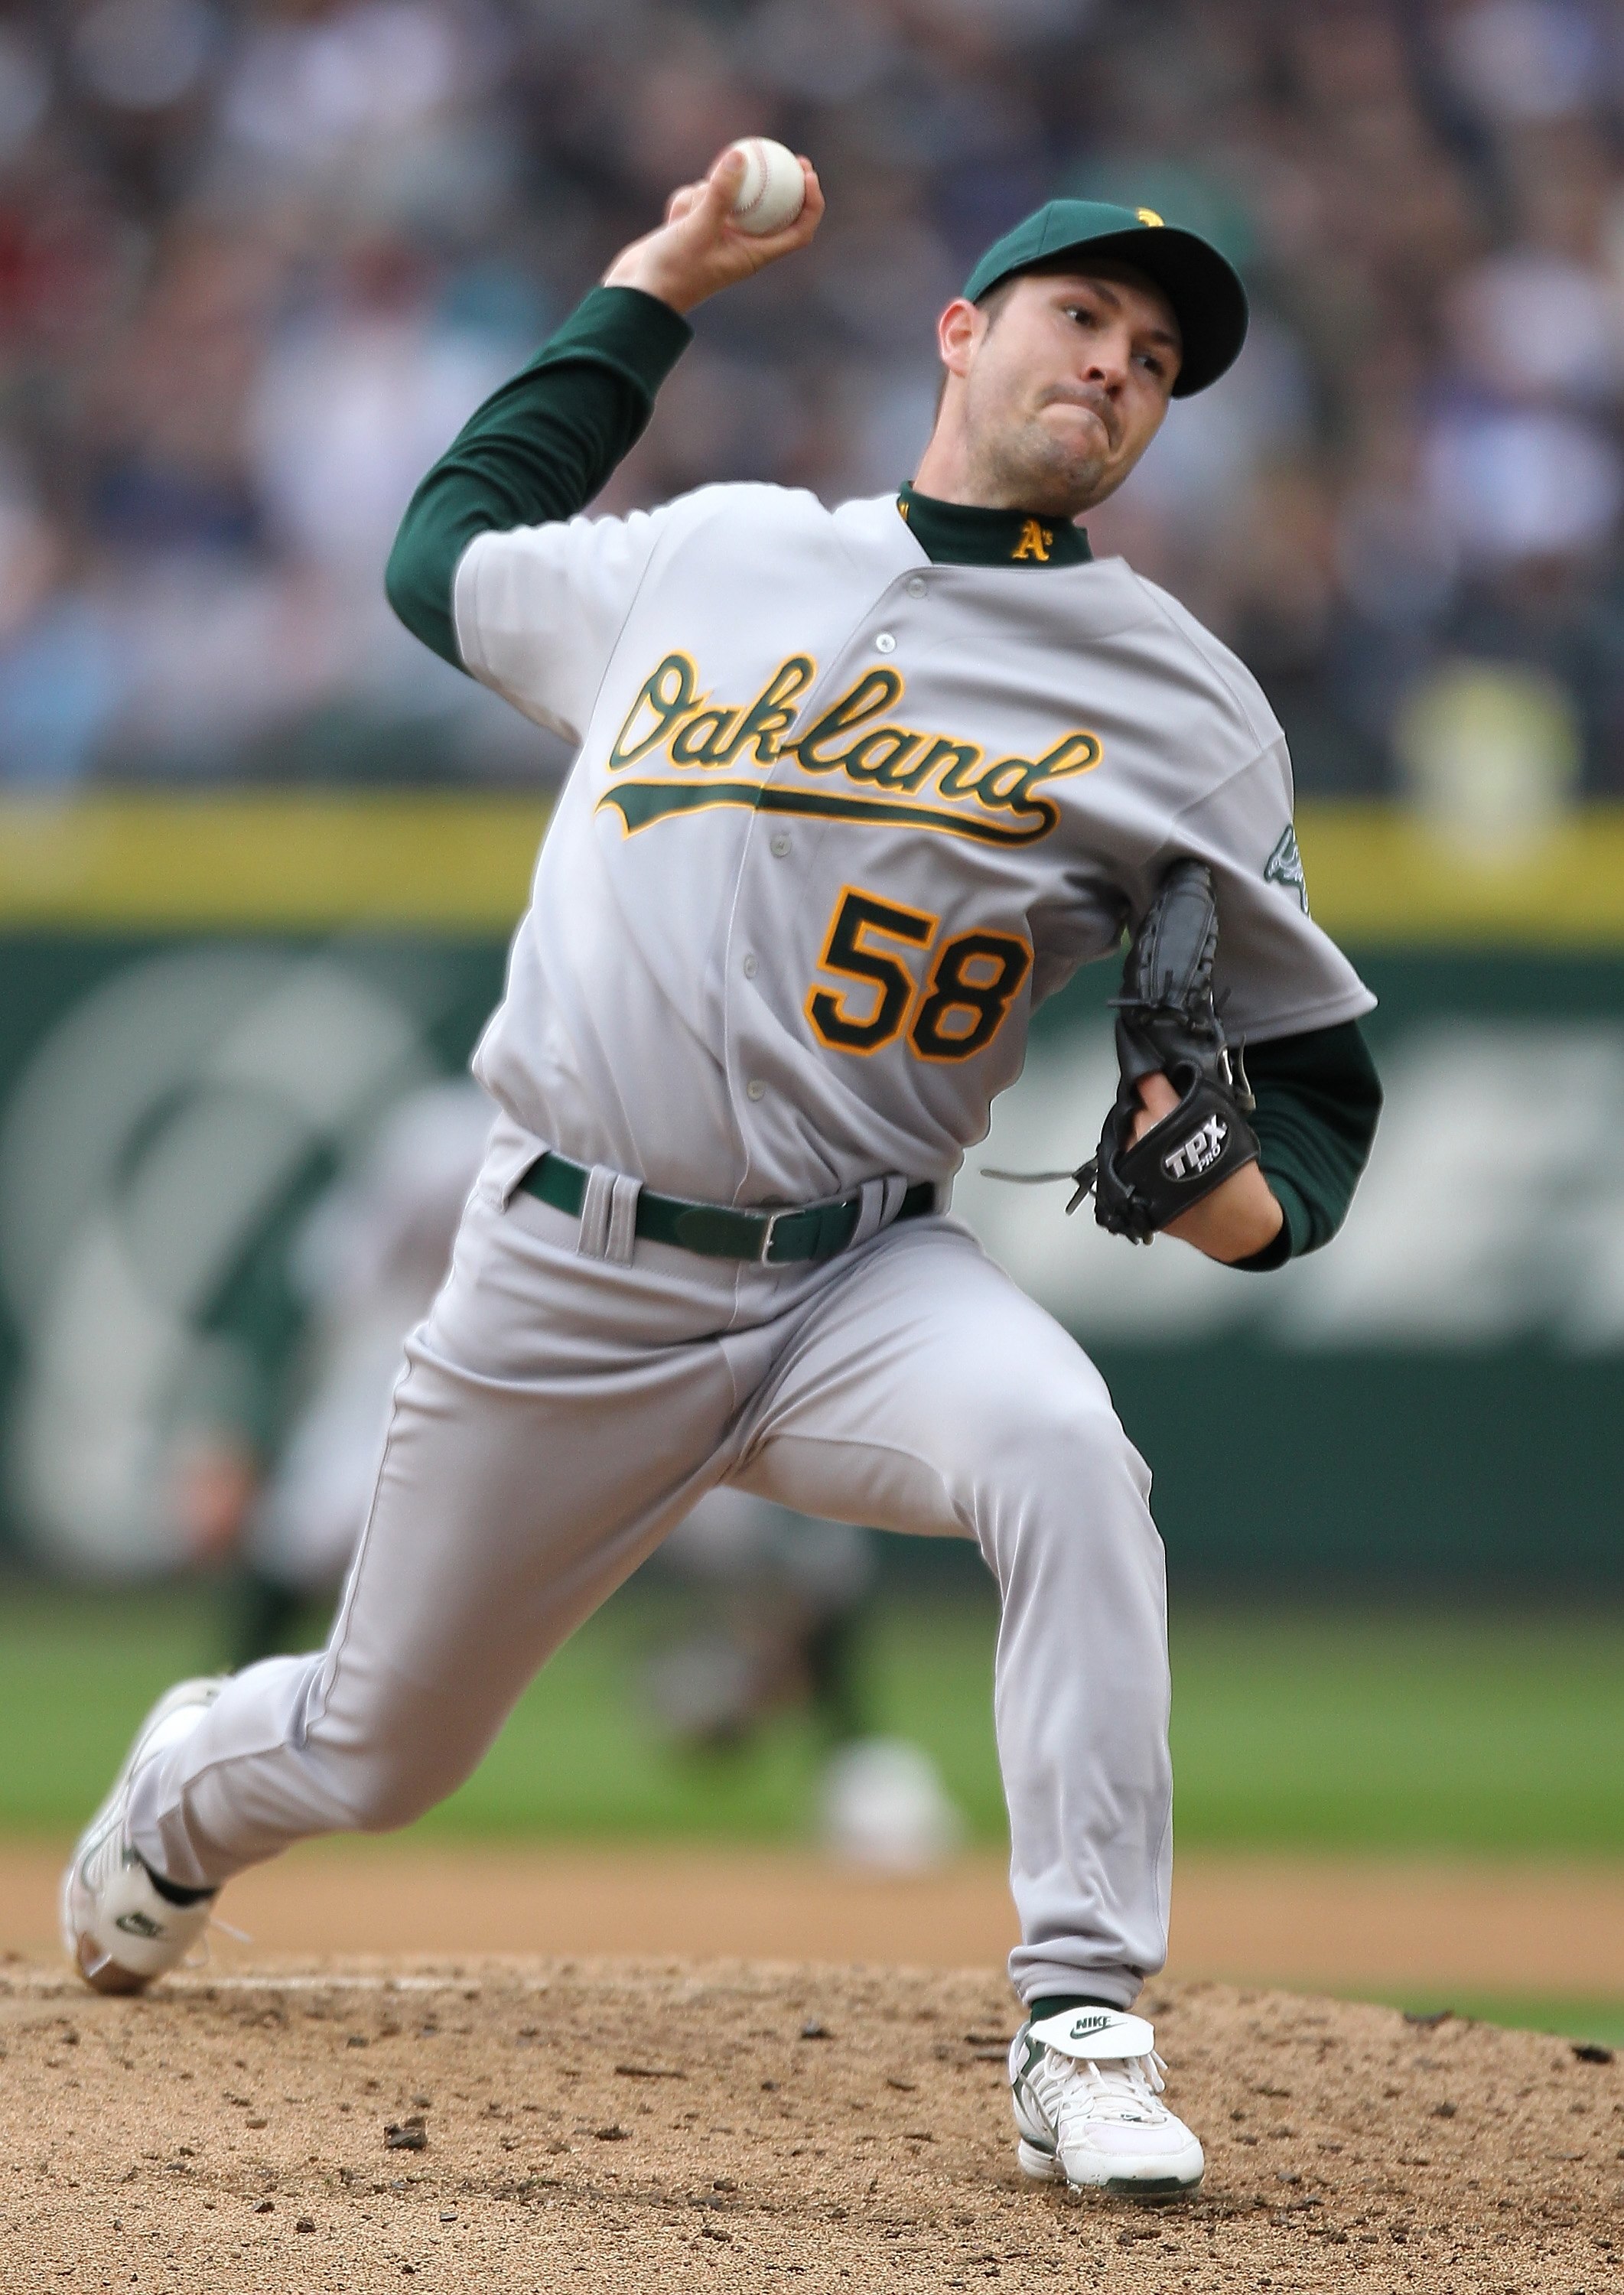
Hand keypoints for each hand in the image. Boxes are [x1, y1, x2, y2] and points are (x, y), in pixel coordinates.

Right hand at [602, 147, 823, 314]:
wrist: (637, 293)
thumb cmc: (672, 272)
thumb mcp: (697, 229)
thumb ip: (720, 194)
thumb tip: (740, 155)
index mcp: (754, 254)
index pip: (798, 231)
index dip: (810, 204)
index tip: (807, 175)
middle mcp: (741, 245)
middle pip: (770, 207)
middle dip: (775, 179)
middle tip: (779, 151)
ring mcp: (717, 234)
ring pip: (726, 196)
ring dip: (708, 192)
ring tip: (686, 216)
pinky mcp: (695, 226)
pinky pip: (699, 199)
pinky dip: (685, 202)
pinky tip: (671, 220)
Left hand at [1132, 1073, 1284, 1262]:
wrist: (1237, 1225)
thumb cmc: (1238, 1179)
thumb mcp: (1224, 1127)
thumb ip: (1196, 1104)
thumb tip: (1176, 1087)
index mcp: (1172, 1121)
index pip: (1148, 1085)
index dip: (1149, 1079)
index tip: (1149, 1075)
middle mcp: (1147, 1141)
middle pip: (1136, 1112)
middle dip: (1147, 1109)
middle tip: (1164, 1113)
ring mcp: (1135, 1168)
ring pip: (1126, 1137)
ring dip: (1137, 1134)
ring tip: (1160, 1142)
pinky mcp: (1131, 1189)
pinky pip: (1124, 1162)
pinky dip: (1134, 1157)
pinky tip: (1152, 1161)